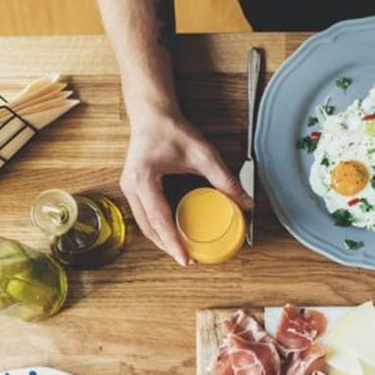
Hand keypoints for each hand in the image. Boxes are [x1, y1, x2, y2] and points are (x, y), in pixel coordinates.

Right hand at [120, 107, 252, 264]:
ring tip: (182, 252)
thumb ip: (225, 179)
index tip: (186, 259)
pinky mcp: (133, 188)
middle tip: (188, 261)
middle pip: (149, 228)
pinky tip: (173, 235)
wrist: (151, 113)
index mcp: (144, 179)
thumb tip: (246, 203)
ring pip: (145, 225)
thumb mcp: (203, 154)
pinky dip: (158, 228)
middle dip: (168, 247)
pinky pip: (145, 215)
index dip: (173, 242)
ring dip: (162, 240)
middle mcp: (131, 186)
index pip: (160, 219)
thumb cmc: (171, 129)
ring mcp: (128, 188)